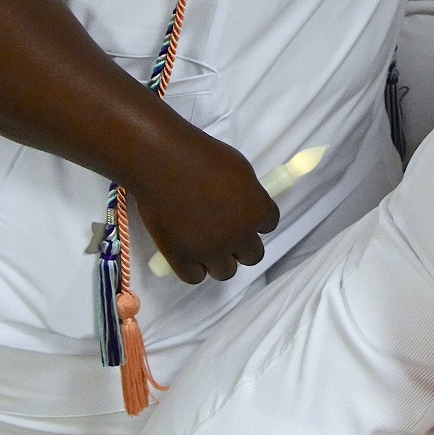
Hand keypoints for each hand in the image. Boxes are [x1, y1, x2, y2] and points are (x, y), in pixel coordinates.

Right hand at [126, 124, 279, 282]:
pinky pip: (194, 277)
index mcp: (257, 212)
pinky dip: (194, 269)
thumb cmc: (203, 157)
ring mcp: (209, 250)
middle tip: (227, 233)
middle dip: (242, 245)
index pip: (269, 225)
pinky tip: (190, 256)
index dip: (258, 220)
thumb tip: (246, 205)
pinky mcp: (181, 258)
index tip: (245, 214)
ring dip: (220, 261)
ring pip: (226, 272)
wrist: (163, 162)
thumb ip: (249, 194)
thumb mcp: (240, 169)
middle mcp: (238, 236)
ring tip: (208, 247)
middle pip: (252, 255)